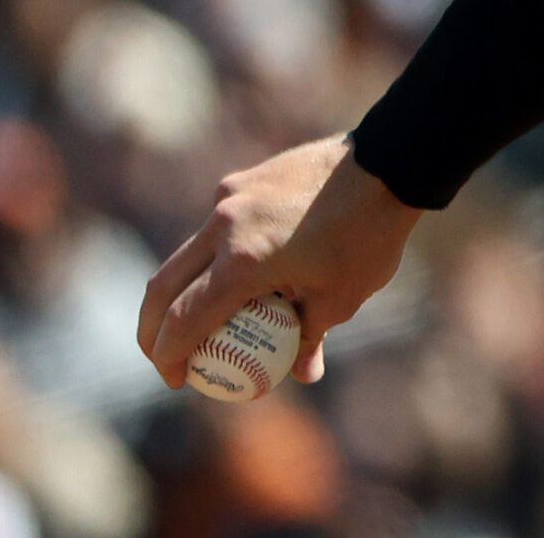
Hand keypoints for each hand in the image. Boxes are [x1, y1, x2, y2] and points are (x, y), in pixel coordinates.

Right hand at [135, 133, 424, 388]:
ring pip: (188, 251)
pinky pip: (217, 225)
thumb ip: (309, 338)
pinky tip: (244, 270)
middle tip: (166, 356)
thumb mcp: (342, 299)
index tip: (177, 380)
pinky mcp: (244, 178)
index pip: (183, 319)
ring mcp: (230, 195)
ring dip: (184, 288)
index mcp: (241, 262)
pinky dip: (216, 254)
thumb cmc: (369, 236)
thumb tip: (302, 374)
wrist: (390, 162)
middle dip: (153, 327)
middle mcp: (223, 225)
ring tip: (201, 318)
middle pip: (164, 284)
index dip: (170, 356)